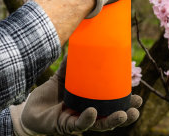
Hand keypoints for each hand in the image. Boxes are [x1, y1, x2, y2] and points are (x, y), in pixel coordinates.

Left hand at [10, 58, 141, 134]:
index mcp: (90, 103)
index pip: (112, 104)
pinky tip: (93, 113)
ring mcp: (77, 121)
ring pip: (100, 125)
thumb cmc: (49, 93)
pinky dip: (87, 119)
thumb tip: (79, 42)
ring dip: (113, 121)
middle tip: (137, 105)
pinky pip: (78, 124)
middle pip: (111, 117)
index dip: (125, 102)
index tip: (139, 95)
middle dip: (126, 113)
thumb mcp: (62, 77)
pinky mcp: (65, 126)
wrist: (29, 108)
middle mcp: (87, 115)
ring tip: (124, 114)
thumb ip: (71, 64)